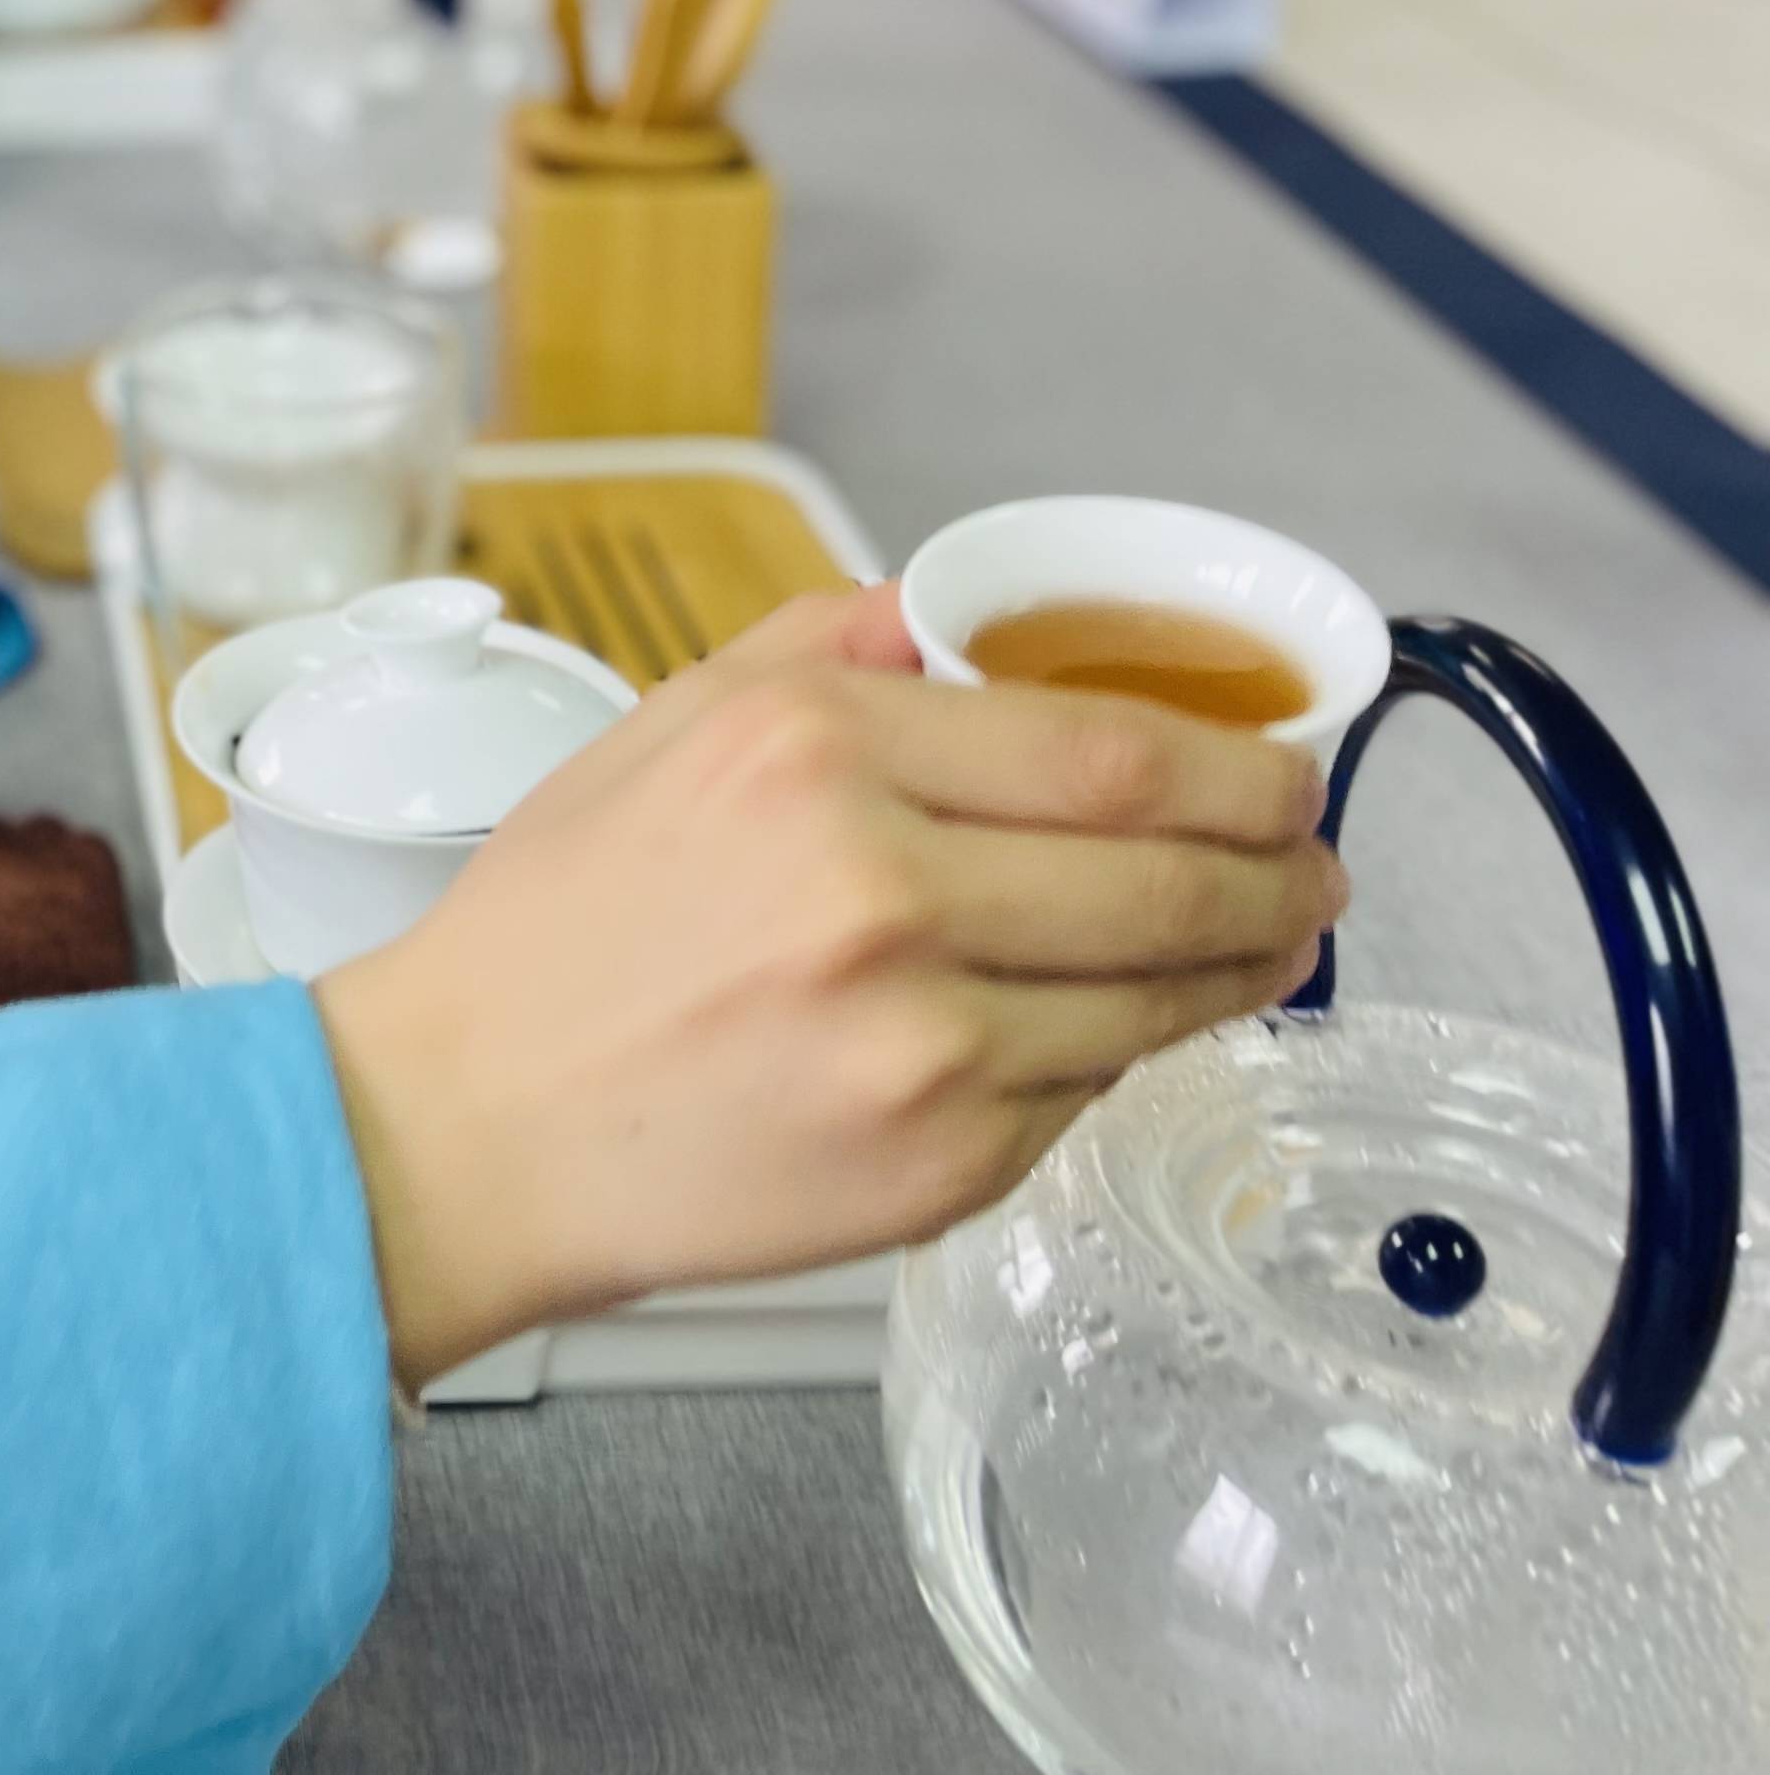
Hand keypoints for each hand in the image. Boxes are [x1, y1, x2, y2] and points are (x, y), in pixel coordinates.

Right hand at [312, 582, 1342, 1387]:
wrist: (463, 1126)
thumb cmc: (553, 931)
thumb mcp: (665, 725)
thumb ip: (825, 646)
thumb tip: (961, 612)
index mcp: (813, 751)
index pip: (1112, 750)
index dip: (1242, 769)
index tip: (1287, 773)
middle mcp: (878, 888)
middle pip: (1172, 875)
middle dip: (1283, 869)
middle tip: (1316, 863)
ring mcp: (918, 1039)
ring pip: (1156, 998)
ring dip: (1241, 970)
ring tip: (1268, 945)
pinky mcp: (936, 1166)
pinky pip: (1084, 1094)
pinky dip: (1120, 1056)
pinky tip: (1123, 1028)